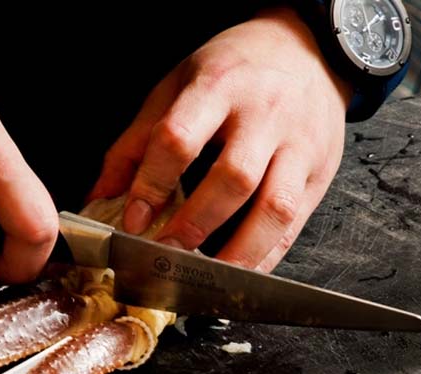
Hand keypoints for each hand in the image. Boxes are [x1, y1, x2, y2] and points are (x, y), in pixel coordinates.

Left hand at [89, 7, 350, 271]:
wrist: (307, 49)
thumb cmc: (235, 69)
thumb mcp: (177, 85)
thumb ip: (137, 142)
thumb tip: (100, 198)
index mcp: (219, 85)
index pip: (180, 139)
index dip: (151, 184)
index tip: (133, 220)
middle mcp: (265, 114)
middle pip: (233, 178)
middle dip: (195, 224)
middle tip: (166, 252)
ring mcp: (299, 146)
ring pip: (275, 208)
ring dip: (239, 252)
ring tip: (206, 277)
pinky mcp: (319, 174)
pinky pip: (294, 225)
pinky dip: (267, 257)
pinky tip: (241, 274)